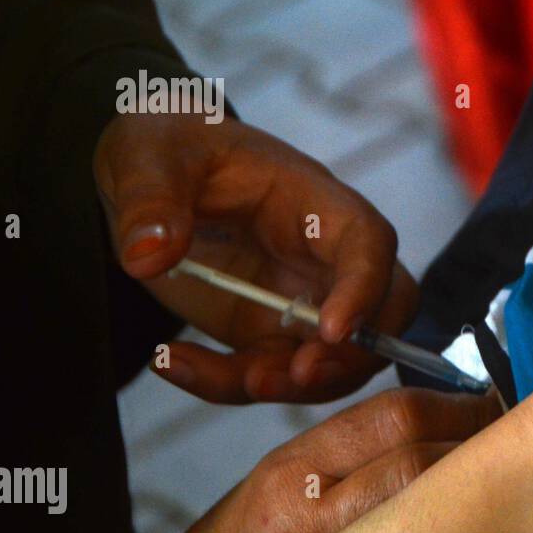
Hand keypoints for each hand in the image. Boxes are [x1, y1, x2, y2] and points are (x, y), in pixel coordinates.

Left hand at [93, 114, 416, 402]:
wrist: (148, 177)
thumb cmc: (170, 146)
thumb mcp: (148, 154)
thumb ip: (150, 200)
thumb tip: (148, 256)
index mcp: (314, 202)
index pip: (368, 242)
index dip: (365, 289)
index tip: (332, 331)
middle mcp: (324, 257)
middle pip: (384, 313)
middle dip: (354, 355)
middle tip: (298, 376)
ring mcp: (301, 301)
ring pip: (333, 359)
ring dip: (294, 386)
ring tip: (235, 380)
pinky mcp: (266, 334)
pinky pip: (267, 373)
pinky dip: (227, 385)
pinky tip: (173, 362)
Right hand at [165, 386, 501, 532]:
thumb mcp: (286, 471)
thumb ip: (357, 445)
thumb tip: (444, 419)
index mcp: (292, 466)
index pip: (393, 416)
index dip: (455, 405)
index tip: (487, 403)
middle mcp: (304, 512)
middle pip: (415, 460)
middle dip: (474, 444)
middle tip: (508, 440)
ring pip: (422, 510)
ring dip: (473, 490)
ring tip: (500, 482)